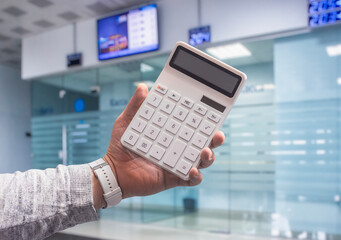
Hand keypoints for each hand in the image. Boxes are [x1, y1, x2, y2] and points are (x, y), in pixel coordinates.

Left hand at [94, 84, 224, 207]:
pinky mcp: (174, 179)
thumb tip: (143, 87)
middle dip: (215, 139)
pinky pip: (190, 180)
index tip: (212, 114)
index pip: (192, 126)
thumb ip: (135, 106)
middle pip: (203, 143)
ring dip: (209, 157)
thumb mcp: (127, 122)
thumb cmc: (121, 146)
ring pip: (201, 161)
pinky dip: (195, 177)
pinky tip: (192, 171)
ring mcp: (177, 164)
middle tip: (217, 135)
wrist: (113, 171)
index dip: (205, 121)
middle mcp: (178, 148)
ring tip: (205, 152)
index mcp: (171, 134)